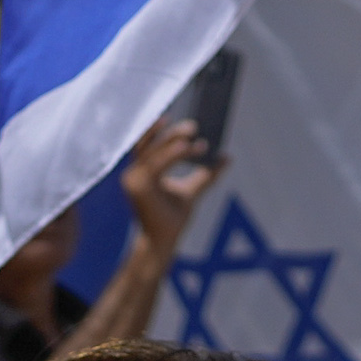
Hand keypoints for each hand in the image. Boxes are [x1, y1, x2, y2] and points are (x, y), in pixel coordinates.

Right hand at [118, 119, 213, 237]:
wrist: (163, 240)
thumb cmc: (173, 217)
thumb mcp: (192, 190)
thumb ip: (206, 174)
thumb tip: (227, 156)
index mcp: (142, 172)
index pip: (147, 145)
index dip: (159, 130)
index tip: (179, 120)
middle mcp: (134, 174)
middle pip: (148, 145)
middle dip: (170, 132)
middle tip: (193, 125)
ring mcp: (134, 180)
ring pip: (154, 152)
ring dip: (174, 140)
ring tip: (194, 132)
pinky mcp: (139, 188)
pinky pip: (157, 164)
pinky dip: (173, 154)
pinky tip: (189, 147)